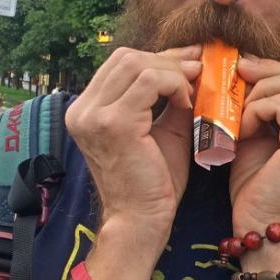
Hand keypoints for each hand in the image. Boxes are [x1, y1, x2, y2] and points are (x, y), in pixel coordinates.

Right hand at [66, 46, 200, 240]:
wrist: (140, 221)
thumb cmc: (152, 183)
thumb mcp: (161, 130)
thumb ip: (169, 99)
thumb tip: (193, 68)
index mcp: (87, 110)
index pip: (121, 64)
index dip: (159, 57)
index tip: (191, 61)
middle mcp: (82, 109)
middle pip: (126, 57)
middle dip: (167, 60)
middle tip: (198, 71)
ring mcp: (94, 115)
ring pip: (136, 63)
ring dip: (172, 72)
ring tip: (192, 90)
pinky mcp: (113, 124)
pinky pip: (149, 82)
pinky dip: (174, 84)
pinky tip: (187, 103)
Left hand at [229, 58, 279, 231]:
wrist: (262, 229)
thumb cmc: (262, 186)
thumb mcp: (270, 133)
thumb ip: (271, 101)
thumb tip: (251, 61)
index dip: (278, 69)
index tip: (246, 71)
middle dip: (267, 73)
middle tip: (236, 79)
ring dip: (258, 95)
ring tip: (239, 119)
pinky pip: (279, 103)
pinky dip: (253, 112)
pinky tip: (242, 134)